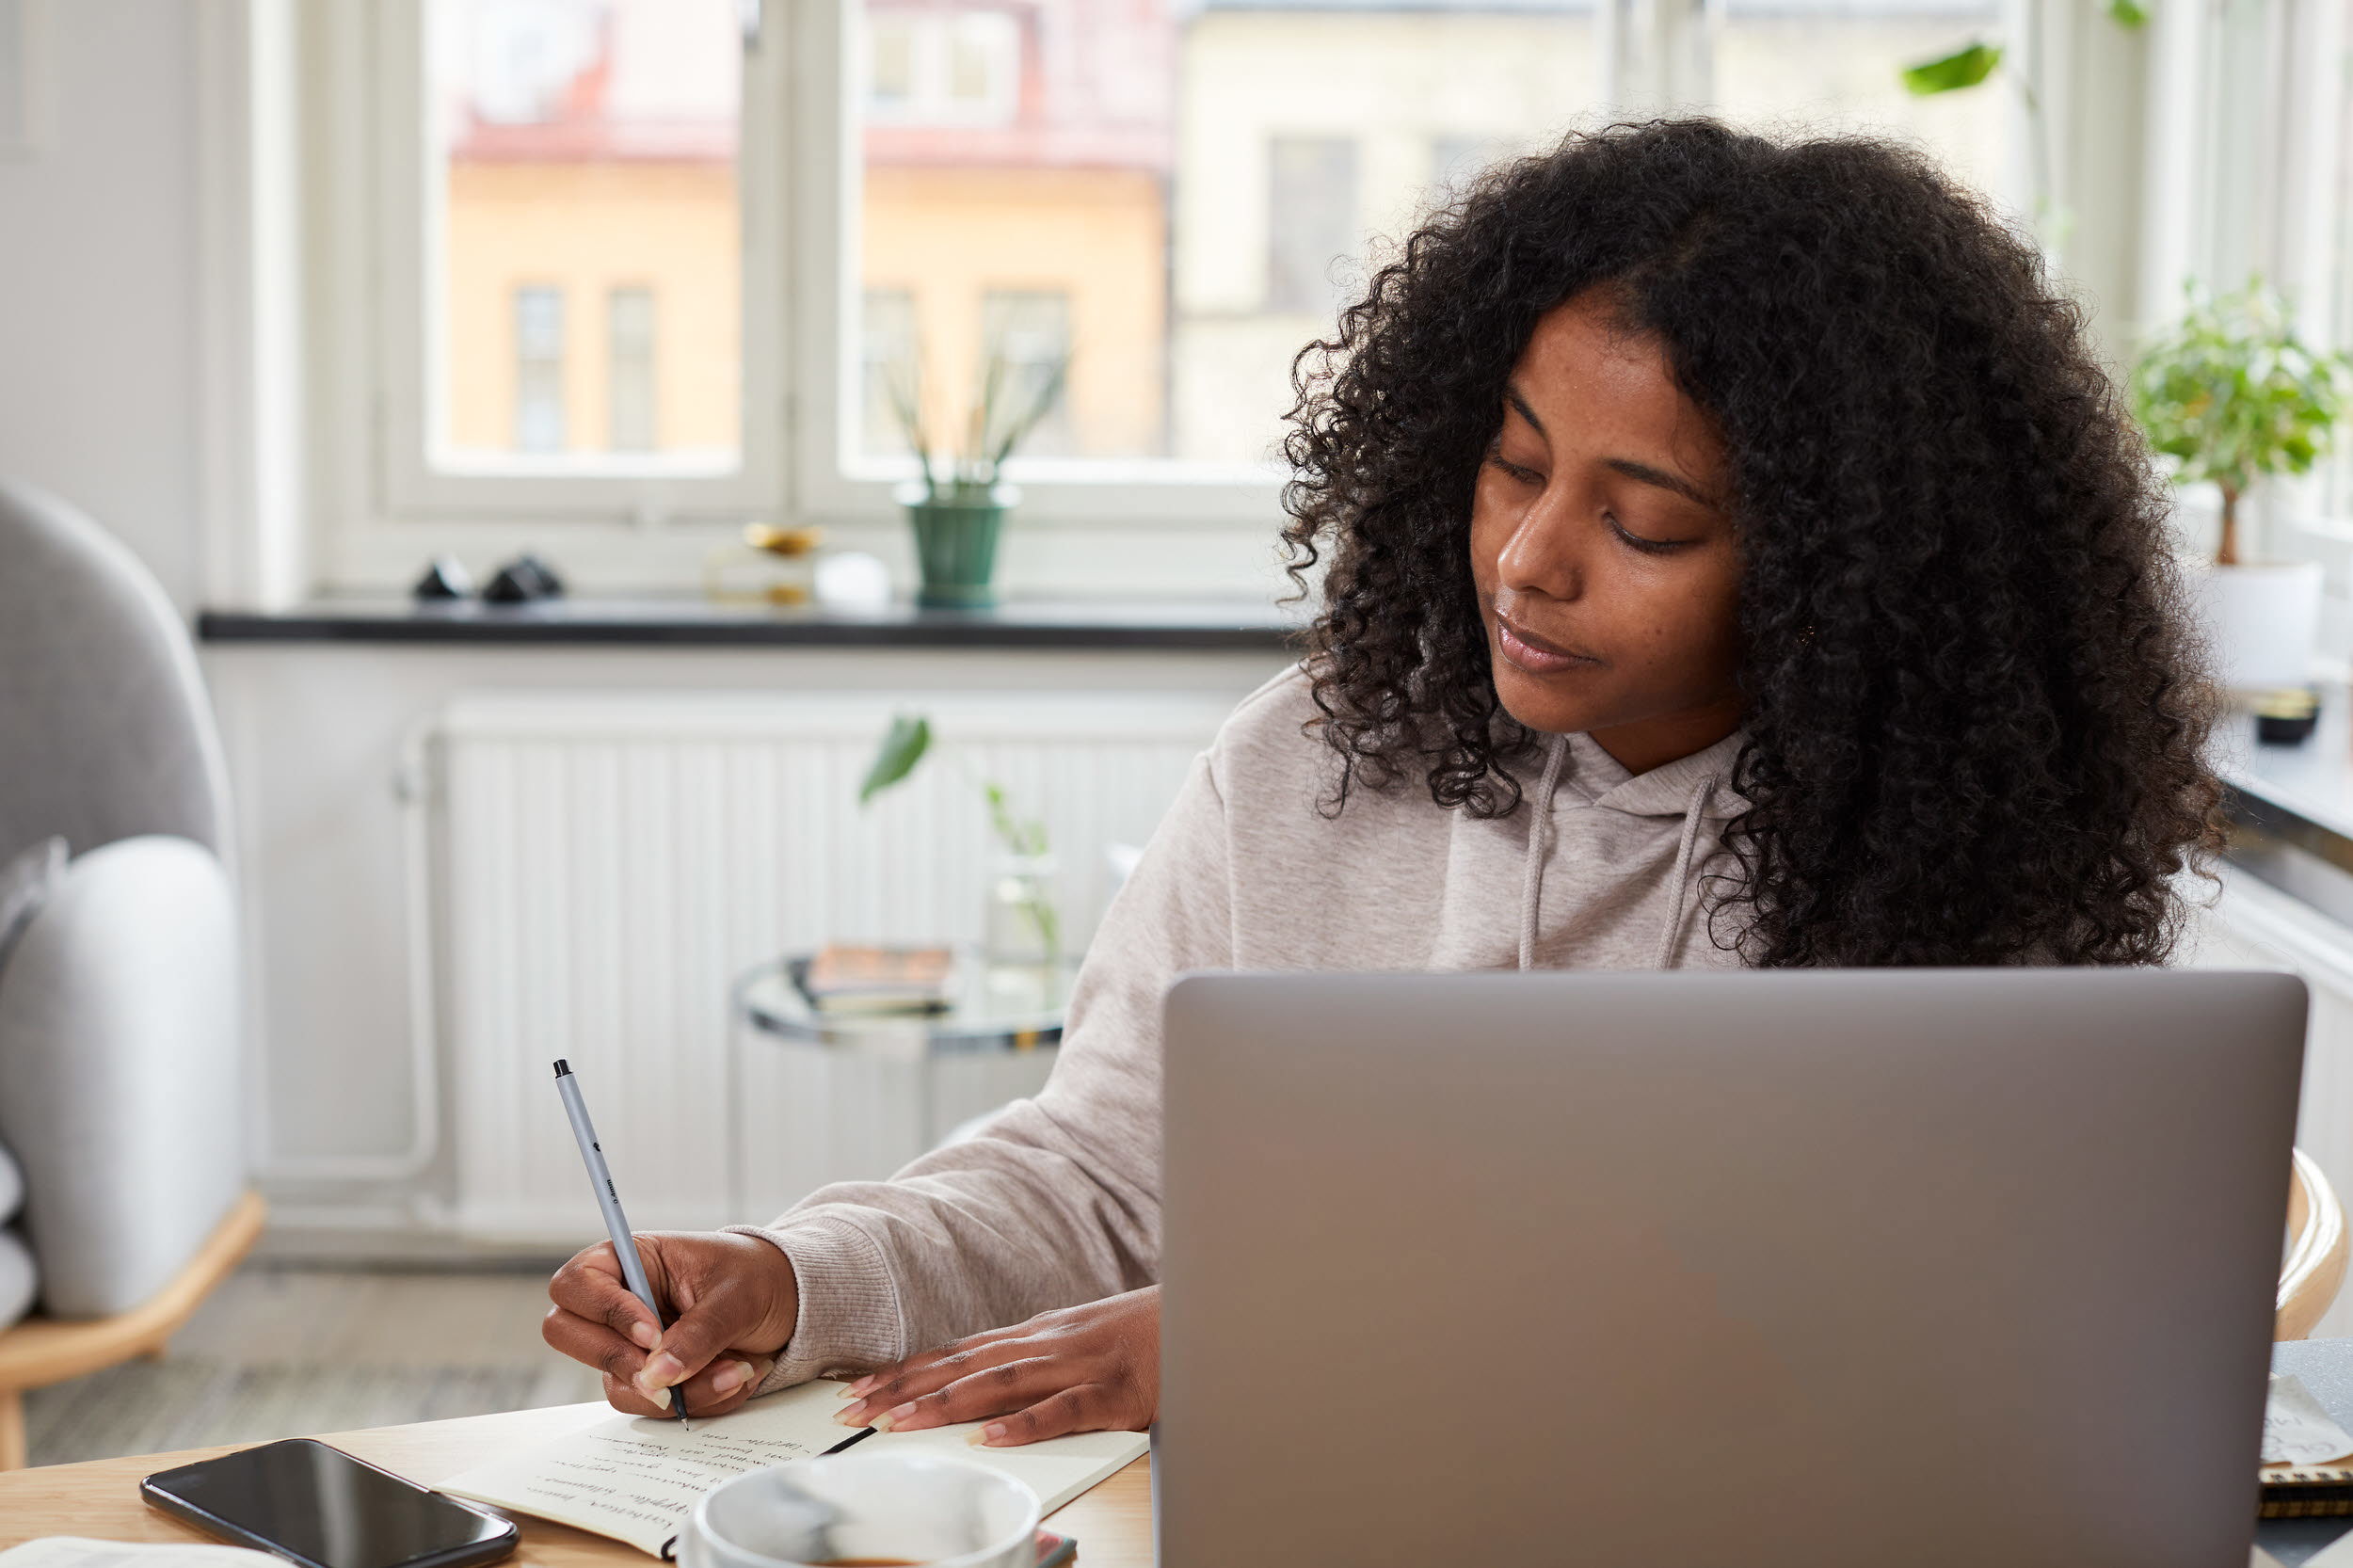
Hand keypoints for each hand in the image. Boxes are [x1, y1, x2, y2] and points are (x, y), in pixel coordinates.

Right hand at [543, 1231, 799, 1419]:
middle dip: (619, 1360)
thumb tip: (657, 1375)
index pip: (578, 1282)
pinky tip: (737, 1378)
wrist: (790, 1304)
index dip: (605, 1311)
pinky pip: (650, 1402)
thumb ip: (699, 1333)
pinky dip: (696, 1400)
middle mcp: (621, 1302)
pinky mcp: (650, 1376)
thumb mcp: (738, 1295)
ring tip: (738, 1370)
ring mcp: (630, 1344)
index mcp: (634, 1260)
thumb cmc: (758, 1278)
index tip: (652, 1334)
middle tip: (669, 1372)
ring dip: (678, 1389)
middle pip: (566, 1333)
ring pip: (615, 1382)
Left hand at [834, 1286, 1158, 1446]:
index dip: (908, 1369)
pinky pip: (1063, 1409)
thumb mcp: (1083, 1338)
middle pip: (965, 1364)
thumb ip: (1038, 1357)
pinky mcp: (1115, 1392)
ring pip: (1000, 1382)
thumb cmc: (1148, 1333)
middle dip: (906, 1386)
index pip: (959, 1351)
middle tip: (855, 1410)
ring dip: (945, 1402)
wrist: (1211, 1311)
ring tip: (899, 1422)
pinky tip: (990, 1439)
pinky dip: (1024, 1425)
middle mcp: (1050, 1343)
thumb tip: (986, 1381)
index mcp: (1040, 1333)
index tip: (860, 1388)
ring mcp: (1080, 1365)